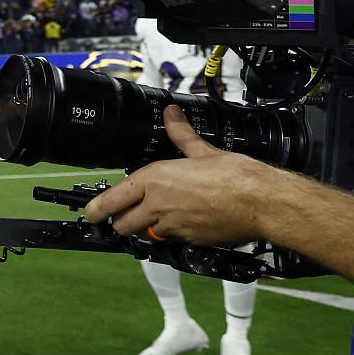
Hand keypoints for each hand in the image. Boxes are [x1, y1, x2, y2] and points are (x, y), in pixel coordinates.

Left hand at [83, 105, 285, 244]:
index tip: (90, 213)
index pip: (113, 200)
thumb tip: (171, 115)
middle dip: (118, 222)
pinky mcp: (192, 240)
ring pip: (146, 234)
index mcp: (155, 181)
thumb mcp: (204, 151)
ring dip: (145, 228)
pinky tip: (184, 222)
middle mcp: (159, 206)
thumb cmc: (238, 177)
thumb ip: (181, 134)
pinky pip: (172, 240)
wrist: (265, 203)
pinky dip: (172, 234)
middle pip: (122, 225)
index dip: (97, 209)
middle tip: (120, 216)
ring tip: (153, 218)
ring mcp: (175, 226)